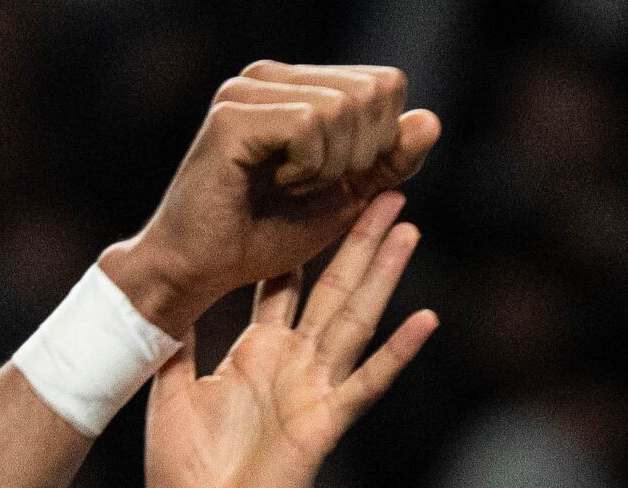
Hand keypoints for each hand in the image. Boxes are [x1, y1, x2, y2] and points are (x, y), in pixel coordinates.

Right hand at [111, 63, 438, 331]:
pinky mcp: (233, 117)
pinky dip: (307, 167)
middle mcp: (269, 76)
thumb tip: (429, 121)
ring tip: (291, 187)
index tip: (342, 179)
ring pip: (343, 107)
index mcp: (295, 85)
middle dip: (361, 153)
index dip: (384, 141)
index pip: (385, 85)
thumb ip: (386, 161)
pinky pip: (310, 125)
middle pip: (372, 90)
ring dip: (331, 165)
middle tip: (314, 187)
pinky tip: (276, 184)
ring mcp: (248, 91)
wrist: (198, 271)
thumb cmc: (262, 237)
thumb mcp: (343, 198)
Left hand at [143, 200, 433, 487]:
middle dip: (356, 239)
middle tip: (384, 187)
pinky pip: (366, 384)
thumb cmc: (187, 482)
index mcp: (254, 355)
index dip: (300, 242)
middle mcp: (291, 365)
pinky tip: (426, 320)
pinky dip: (397, 353)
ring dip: (383, 276)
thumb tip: (163, 300)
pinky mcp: (325, 425)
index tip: (312, 192)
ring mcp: (313, 392)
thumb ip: (176, 352)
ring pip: (355, 321)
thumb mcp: (170, 402)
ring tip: (408, 228)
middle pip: (332, 289)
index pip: (283, 285)